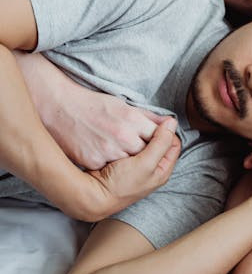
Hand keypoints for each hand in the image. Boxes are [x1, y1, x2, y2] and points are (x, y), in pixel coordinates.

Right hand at [48, 87, 169, 169]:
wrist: (59, 109)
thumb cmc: (92, 104)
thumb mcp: (122, 105)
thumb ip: (148, 117)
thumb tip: (169, 123)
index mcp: (133, 119)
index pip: (159, 136)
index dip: (159, 140)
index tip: (155, 141)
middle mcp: (123, 136)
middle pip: (147, 153)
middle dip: (145, 152)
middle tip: (135, 147)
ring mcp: (109, 150)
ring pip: (130, 164)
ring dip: (128, 162)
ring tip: (118, 150)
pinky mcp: (94, 161)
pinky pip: (110, 169)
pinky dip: (109, 165)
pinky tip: (103, 155)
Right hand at [79, 117, 180, 220]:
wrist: (94, 193)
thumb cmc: (120, 183)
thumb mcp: (145, 163)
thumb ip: (161, 143)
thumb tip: (172, 122)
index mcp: (162, 170)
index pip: (173, 143)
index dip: (166, 131)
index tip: (155, 123)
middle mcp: (152, 168)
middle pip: (159, 142)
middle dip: (152, 132)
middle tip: (142, 124)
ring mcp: (138, 165)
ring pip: (144, 142)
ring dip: (139, 135)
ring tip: (132, 131)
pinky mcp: (124, 162)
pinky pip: (130, 145)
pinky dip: (128, 140)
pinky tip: (122, 137)